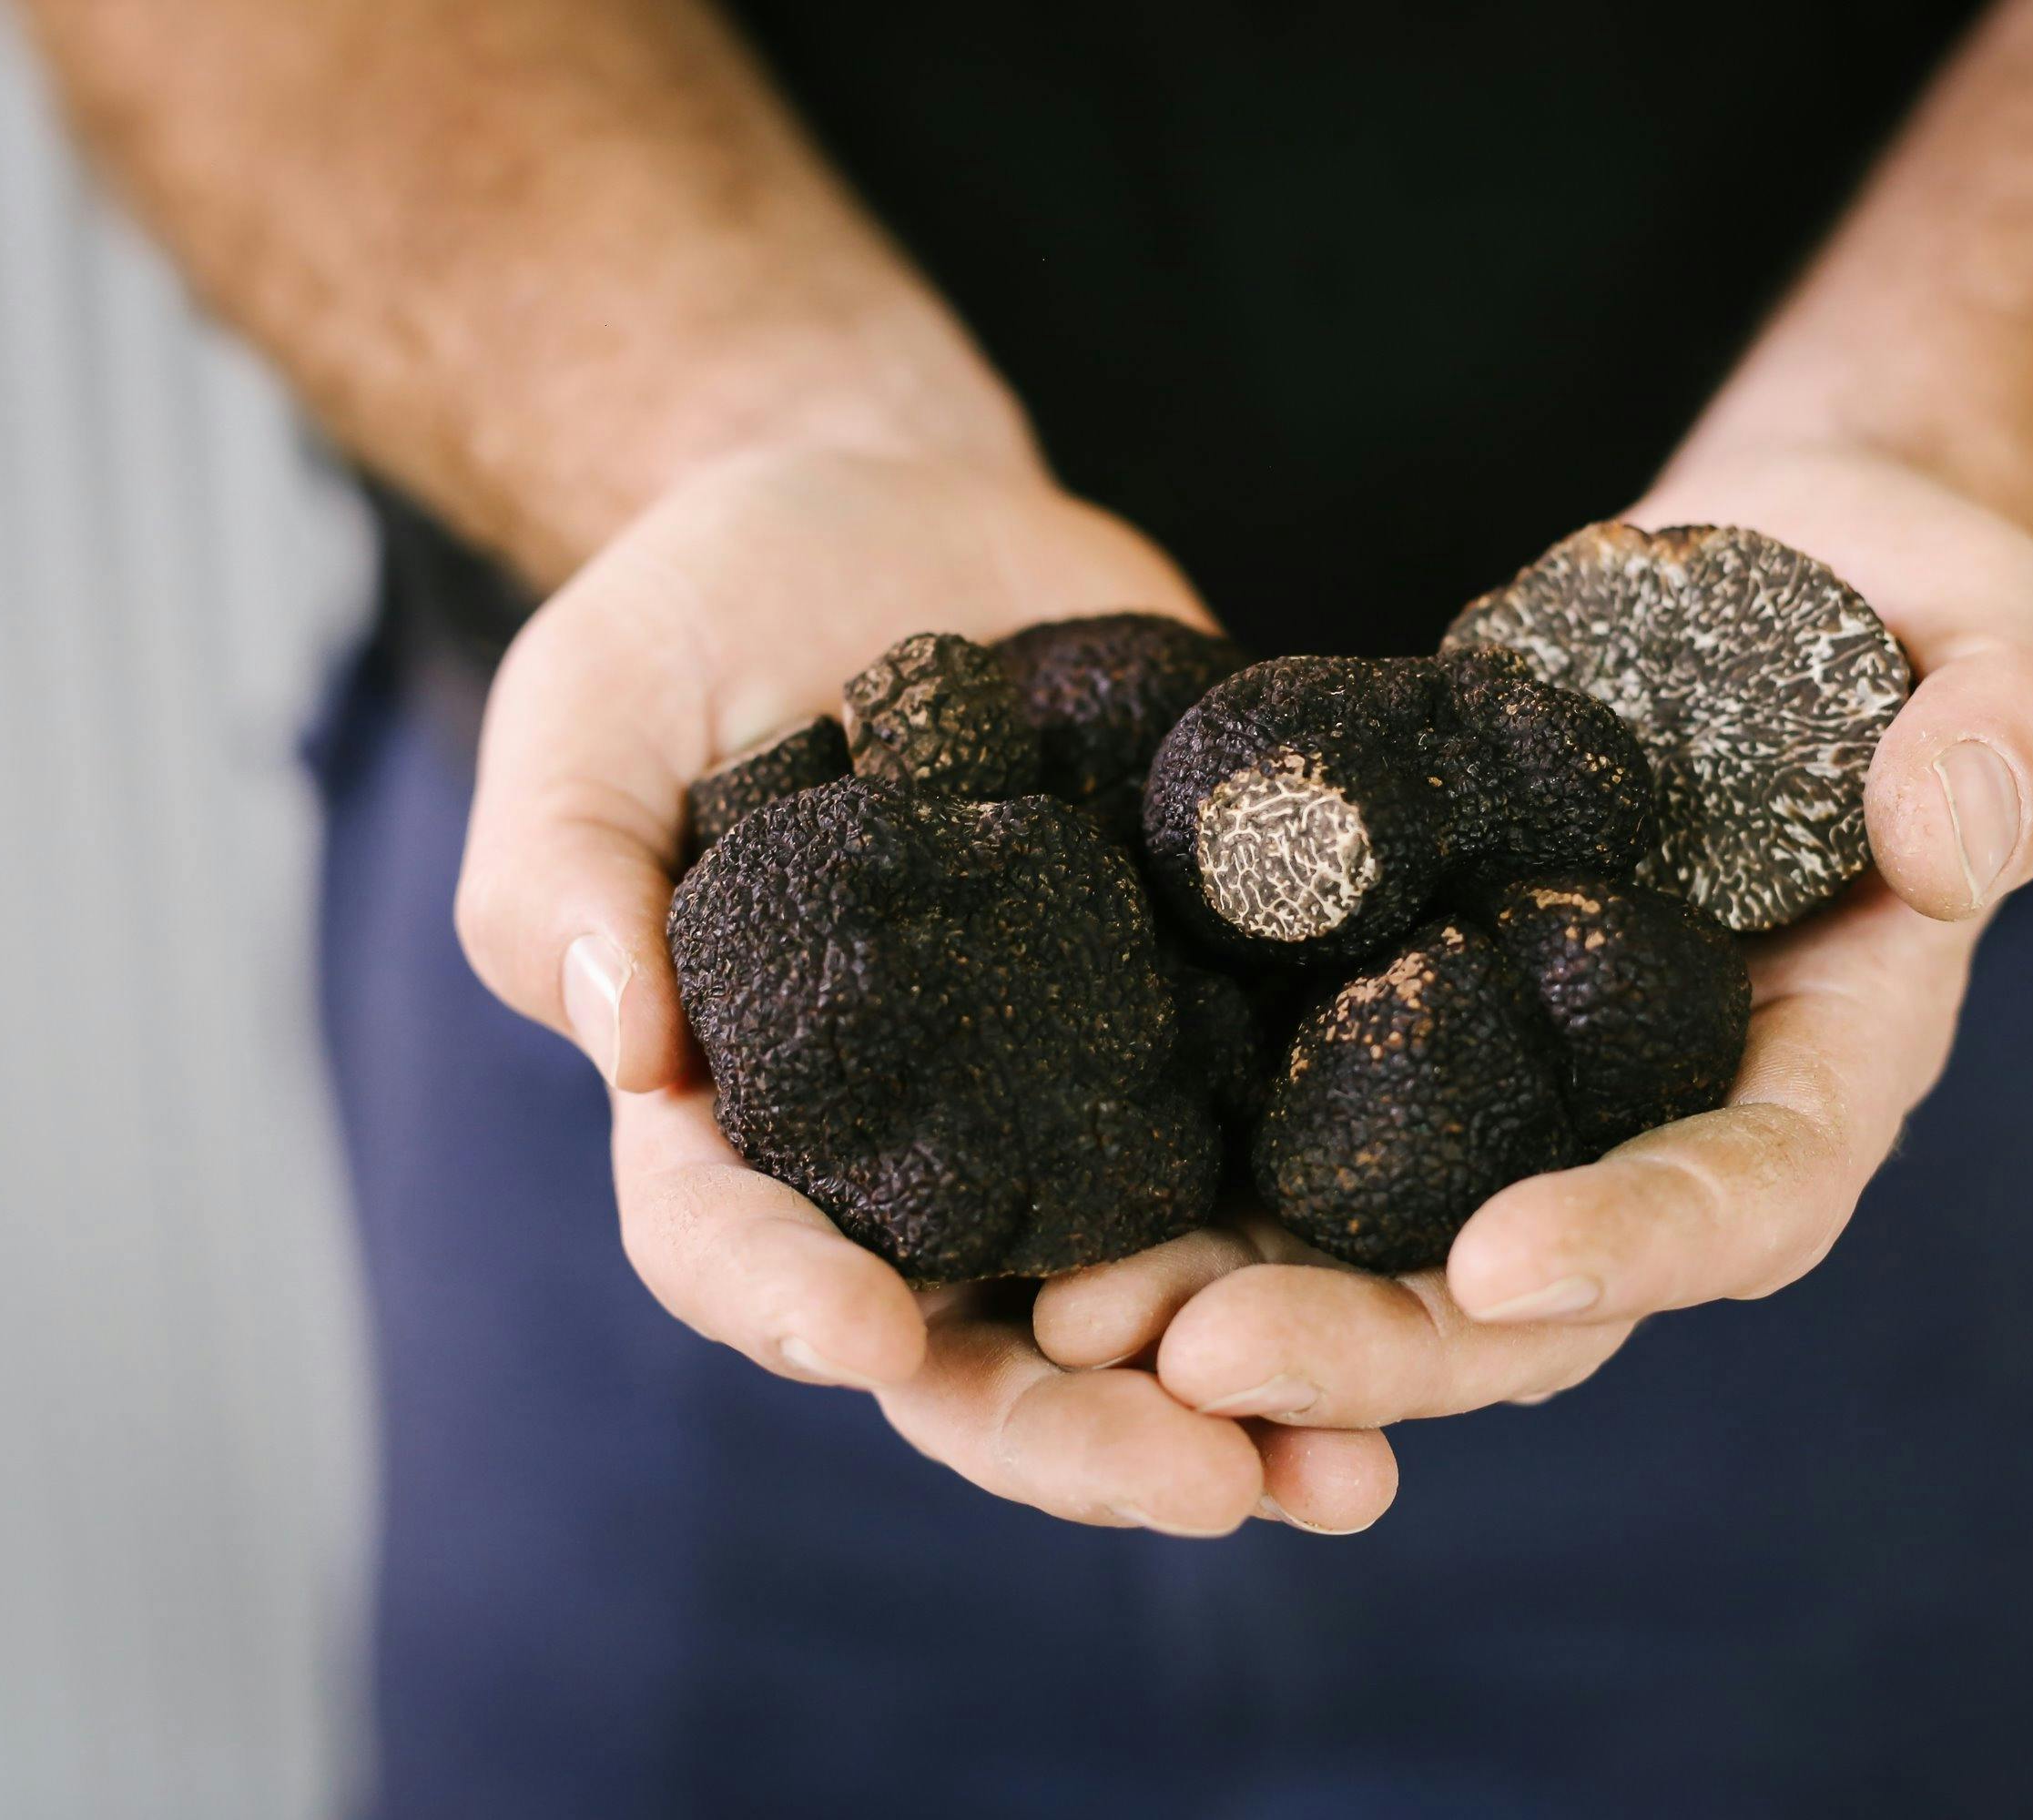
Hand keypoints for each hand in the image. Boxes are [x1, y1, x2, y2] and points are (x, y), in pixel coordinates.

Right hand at [454, 444, 1396, 1534]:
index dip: (785, 1303)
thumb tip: (620, 1043)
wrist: (902, 520)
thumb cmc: (703, 616)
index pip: (733, 1244)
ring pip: (1145, 1305)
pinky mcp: (1202, 1028)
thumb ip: (562, 869)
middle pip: (971, 1348)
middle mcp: (910, 1152)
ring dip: (1250, 1406)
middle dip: (1077, 1435)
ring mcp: (1069, 1102)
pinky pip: (1276, 1159)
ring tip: (1356, 1477)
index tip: (867, 1336)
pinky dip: (1353, 1249)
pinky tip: (1469, 1316)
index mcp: (739, 1114)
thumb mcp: (590, 709)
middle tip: (1201, 1487)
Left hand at [1035, 448, 2032, 1430]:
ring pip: (1391, 1258)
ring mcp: (1532, 1100)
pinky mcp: (1418, 1034)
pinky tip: (1061, 1222)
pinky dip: (1198, 1190)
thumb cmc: (1905, 607)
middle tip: (1201, 1360)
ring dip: (1250, 1304)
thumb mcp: (1994, 644)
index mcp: (1825, 1072)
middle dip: (1374, 1341)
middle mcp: (1667, 1127)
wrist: (1771, 577)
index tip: (1494, 1271)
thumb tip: (1947, 836)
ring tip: (1085, 1323)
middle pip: (1533, 1298)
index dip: (1634, 1245)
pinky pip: (1305, 1140)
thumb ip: (2007, 742)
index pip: (1747, 1198)